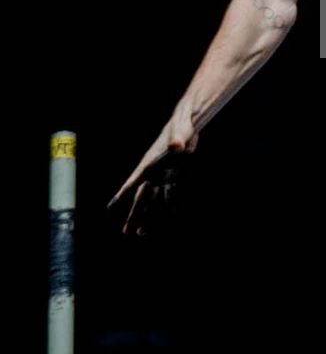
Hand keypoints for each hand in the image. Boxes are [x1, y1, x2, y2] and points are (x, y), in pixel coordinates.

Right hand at [109, 119, 198, 236]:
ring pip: (153, 199)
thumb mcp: (180, 132)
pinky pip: (169, 193)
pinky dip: (168, 205)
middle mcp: (154, 170)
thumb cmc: (181, 124)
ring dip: (148, 215)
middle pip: (141, 196)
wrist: (188, 120)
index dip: (122, 195)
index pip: (133, 181)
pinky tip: (170, 217)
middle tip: (125, 233)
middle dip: (134, 214)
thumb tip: (176, 146)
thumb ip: (177, 140)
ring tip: (141, 233)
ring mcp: (163, 173)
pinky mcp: (174, 173)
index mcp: (150, 162)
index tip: (110, 207)